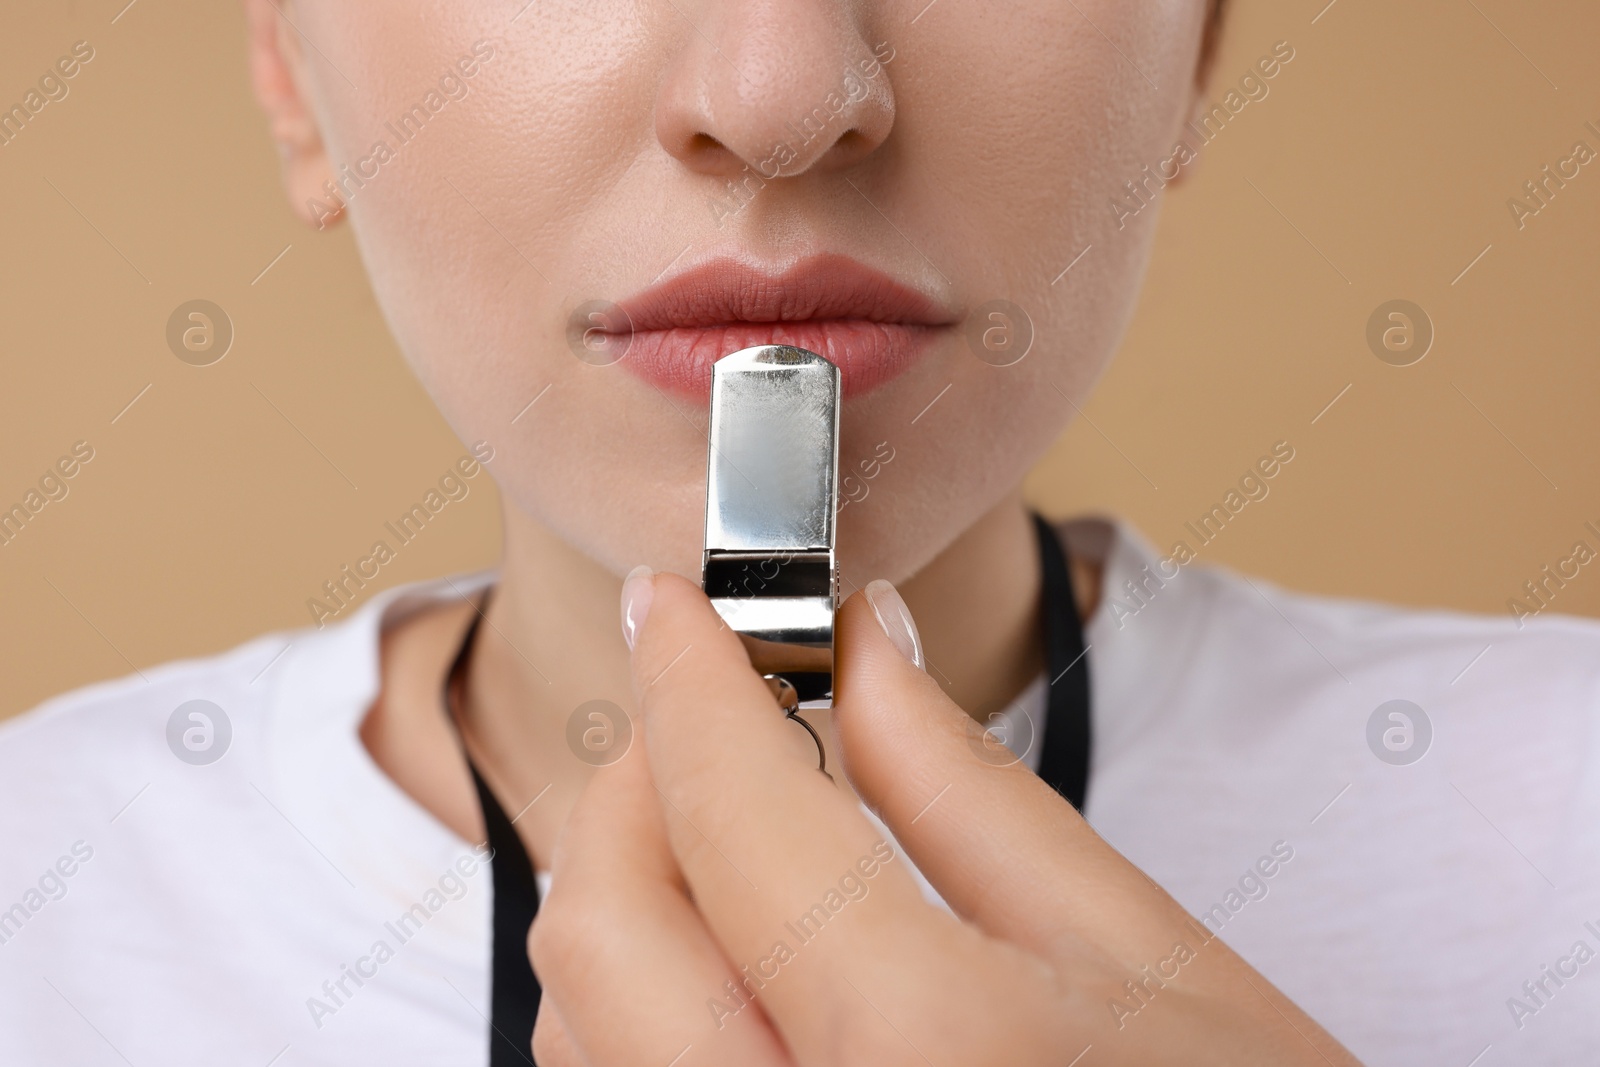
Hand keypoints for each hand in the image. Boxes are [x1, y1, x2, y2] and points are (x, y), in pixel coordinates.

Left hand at [527, 571, 1359, 1065]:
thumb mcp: (1147, 961)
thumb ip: (971, 793)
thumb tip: (865, 650)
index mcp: (923, 1053)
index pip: (737, 816)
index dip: (691, 679)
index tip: (675, 605)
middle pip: (602, 922)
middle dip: (639, 778)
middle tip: (721, 711)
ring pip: (580, 1020)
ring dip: (630, 887)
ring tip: (737, 822)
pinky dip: (637, 997)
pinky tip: (734, 951)